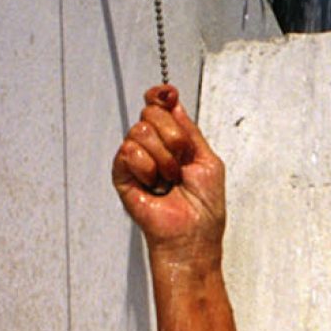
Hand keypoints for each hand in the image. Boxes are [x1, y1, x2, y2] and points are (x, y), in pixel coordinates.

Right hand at [111, 85, 225, 261]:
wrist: (192, 236)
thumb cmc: (204, 209)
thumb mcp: (208, 160)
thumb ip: (189, 129)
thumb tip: (173, 101)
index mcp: (174, 142)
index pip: (159, 107)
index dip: (161, 96)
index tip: (167, 94)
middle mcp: (153, 148)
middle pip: (150, 113)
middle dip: (172, 137)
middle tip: (180, 162)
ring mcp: (137, 161)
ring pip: (140, 131)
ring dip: (163, 158)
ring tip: (169, 179)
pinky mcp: (122, 175)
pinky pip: (128, 151)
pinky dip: (146, 167)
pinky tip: (153, 184)